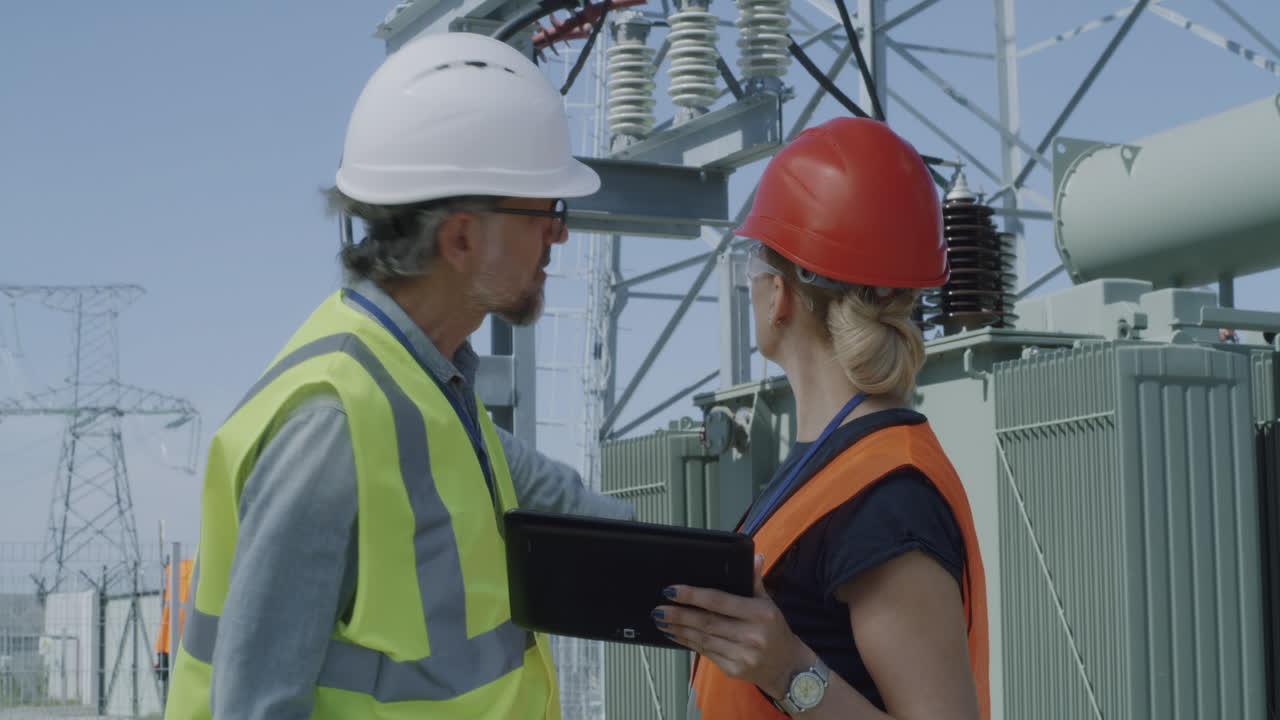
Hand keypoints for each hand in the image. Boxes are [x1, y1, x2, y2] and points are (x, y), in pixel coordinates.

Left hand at [653, 554, 815, 698]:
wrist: (788, 668)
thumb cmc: (775, 632)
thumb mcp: (768, 603)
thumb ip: (755, 581)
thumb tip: (754, 557)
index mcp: (759, 614)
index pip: (719, 601)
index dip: (692, 595)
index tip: (672, 590)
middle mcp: (751, 635)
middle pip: (706, 622)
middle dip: (678, 614)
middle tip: (658, 608)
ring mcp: (742, 655)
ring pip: (702, 639)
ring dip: (678, 630)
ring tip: (661, 621)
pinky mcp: (733, 669)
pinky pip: (704, 653)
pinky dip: (687, 643)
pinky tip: (675, 635)